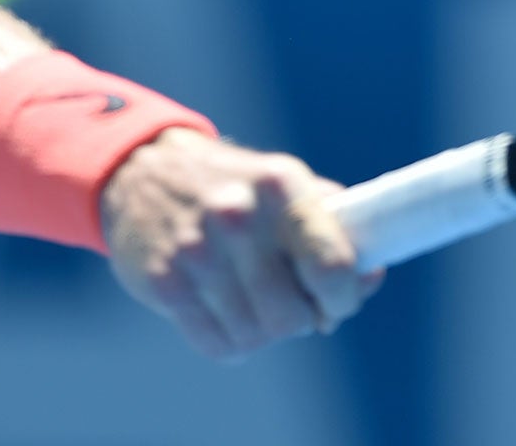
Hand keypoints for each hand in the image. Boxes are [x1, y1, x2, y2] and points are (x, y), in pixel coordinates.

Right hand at [99, 127, 382, 360]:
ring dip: (261, 330)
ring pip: (255, 336)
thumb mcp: (285, 187)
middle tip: (287, 301)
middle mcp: (237, 215)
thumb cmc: (234, 186)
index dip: (342, 298)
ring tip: (250, 301)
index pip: (332, 266)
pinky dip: (229, 340)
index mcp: (280, 186)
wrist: (145, 170)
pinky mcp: (163, 280)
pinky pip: (218, 346)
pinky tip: (222, 310)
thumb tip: (371, 276)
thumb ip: (333, 228)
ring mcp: (196, 249)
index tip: (334, 302)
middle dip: (298, 319)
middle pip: (292, 317)